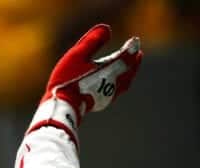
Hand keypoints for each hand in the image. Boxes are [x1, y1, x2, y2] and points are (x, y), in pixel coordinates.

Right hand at [29, 24, 142, 140]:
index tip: (134, 41)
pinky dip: (120, 84)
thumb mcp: (76, 56)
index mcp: (109, 70)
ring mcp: (108, 95)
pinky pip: (116, 92)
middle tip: (137, 54)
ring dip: (129, 74)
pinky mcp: (101, 103)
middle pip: (129, 71)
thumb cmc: (68, 80)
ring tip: (129, 69)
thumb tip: (106, 29)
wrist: (62, 106)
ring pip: (125, 83)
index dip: (130, 48)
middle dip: (133, 62)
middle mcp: (113, 83)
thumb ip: (92, 41)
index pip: (126, 56)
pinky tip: (115, 85)